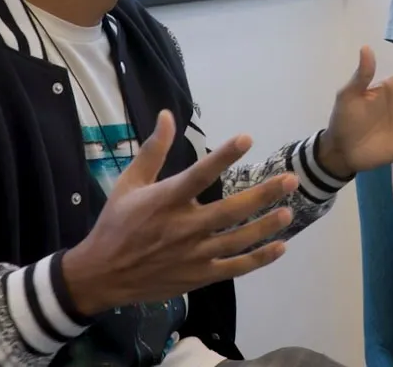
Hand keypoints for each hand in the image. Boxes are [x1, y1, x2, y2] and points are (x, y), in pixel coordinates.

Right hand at [62, 111, 296, 314]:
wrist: (102, 276)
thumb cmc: (116, 224)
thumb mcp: (129, 183)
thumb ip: (153, 150)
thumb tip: (167, 115)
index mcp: (166, 200)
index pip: (199, 174)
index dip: (224, 156)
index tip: (247, 138)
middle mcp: (184, 227)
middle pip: (231, 210)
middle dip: (263, 194)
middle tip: (290, 180)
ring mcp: (194, 254)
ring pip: (238, 240)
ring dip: (266, 226)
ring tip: (289, 211)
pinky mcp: (199, 276)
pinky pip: (235, 267)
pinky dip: (260, 259)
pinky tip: (280, 247)